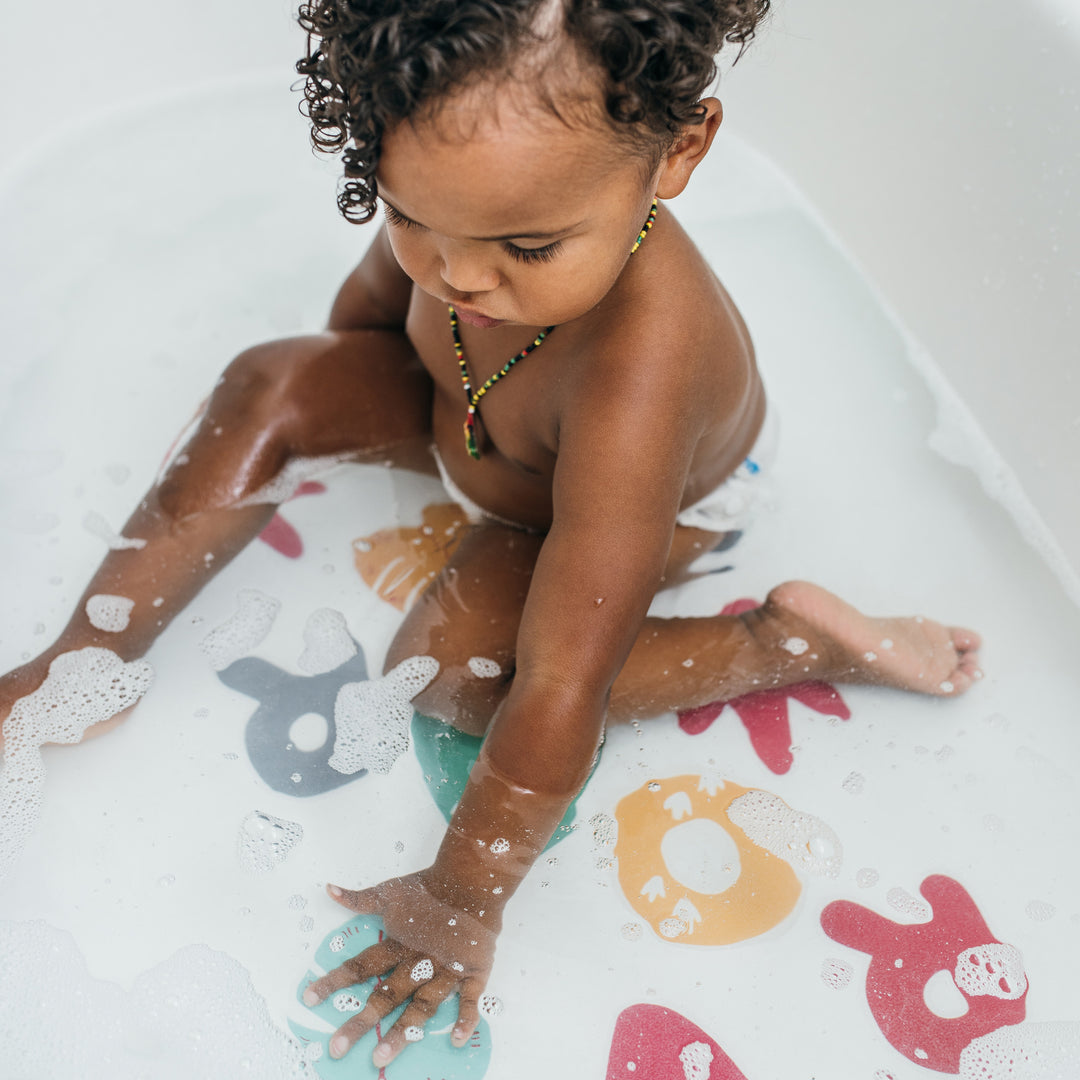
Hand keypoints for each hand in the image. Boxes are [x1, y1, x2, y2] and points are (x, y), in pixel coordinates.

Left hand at [302, 869, 500, 1067]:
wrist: (470, 880)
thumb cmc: (429, 888)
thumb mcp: (390, 891)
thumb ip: (359, 899)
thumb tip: (329, 889)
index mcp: (397, 944)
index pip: (360, 966)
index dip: (335, 981)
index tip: (308, 999)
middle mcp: (417, 962)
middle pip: (386, 995)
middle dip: (362, 1021)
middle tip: (337, 1048)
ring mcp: (446, 969)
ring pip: (422, 1005)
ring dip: (403, 1031)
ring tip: (382, 1056)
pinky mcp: (474, 972)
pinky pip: (470, 998)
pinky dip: (466, 1018)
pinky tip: (456, 1040)